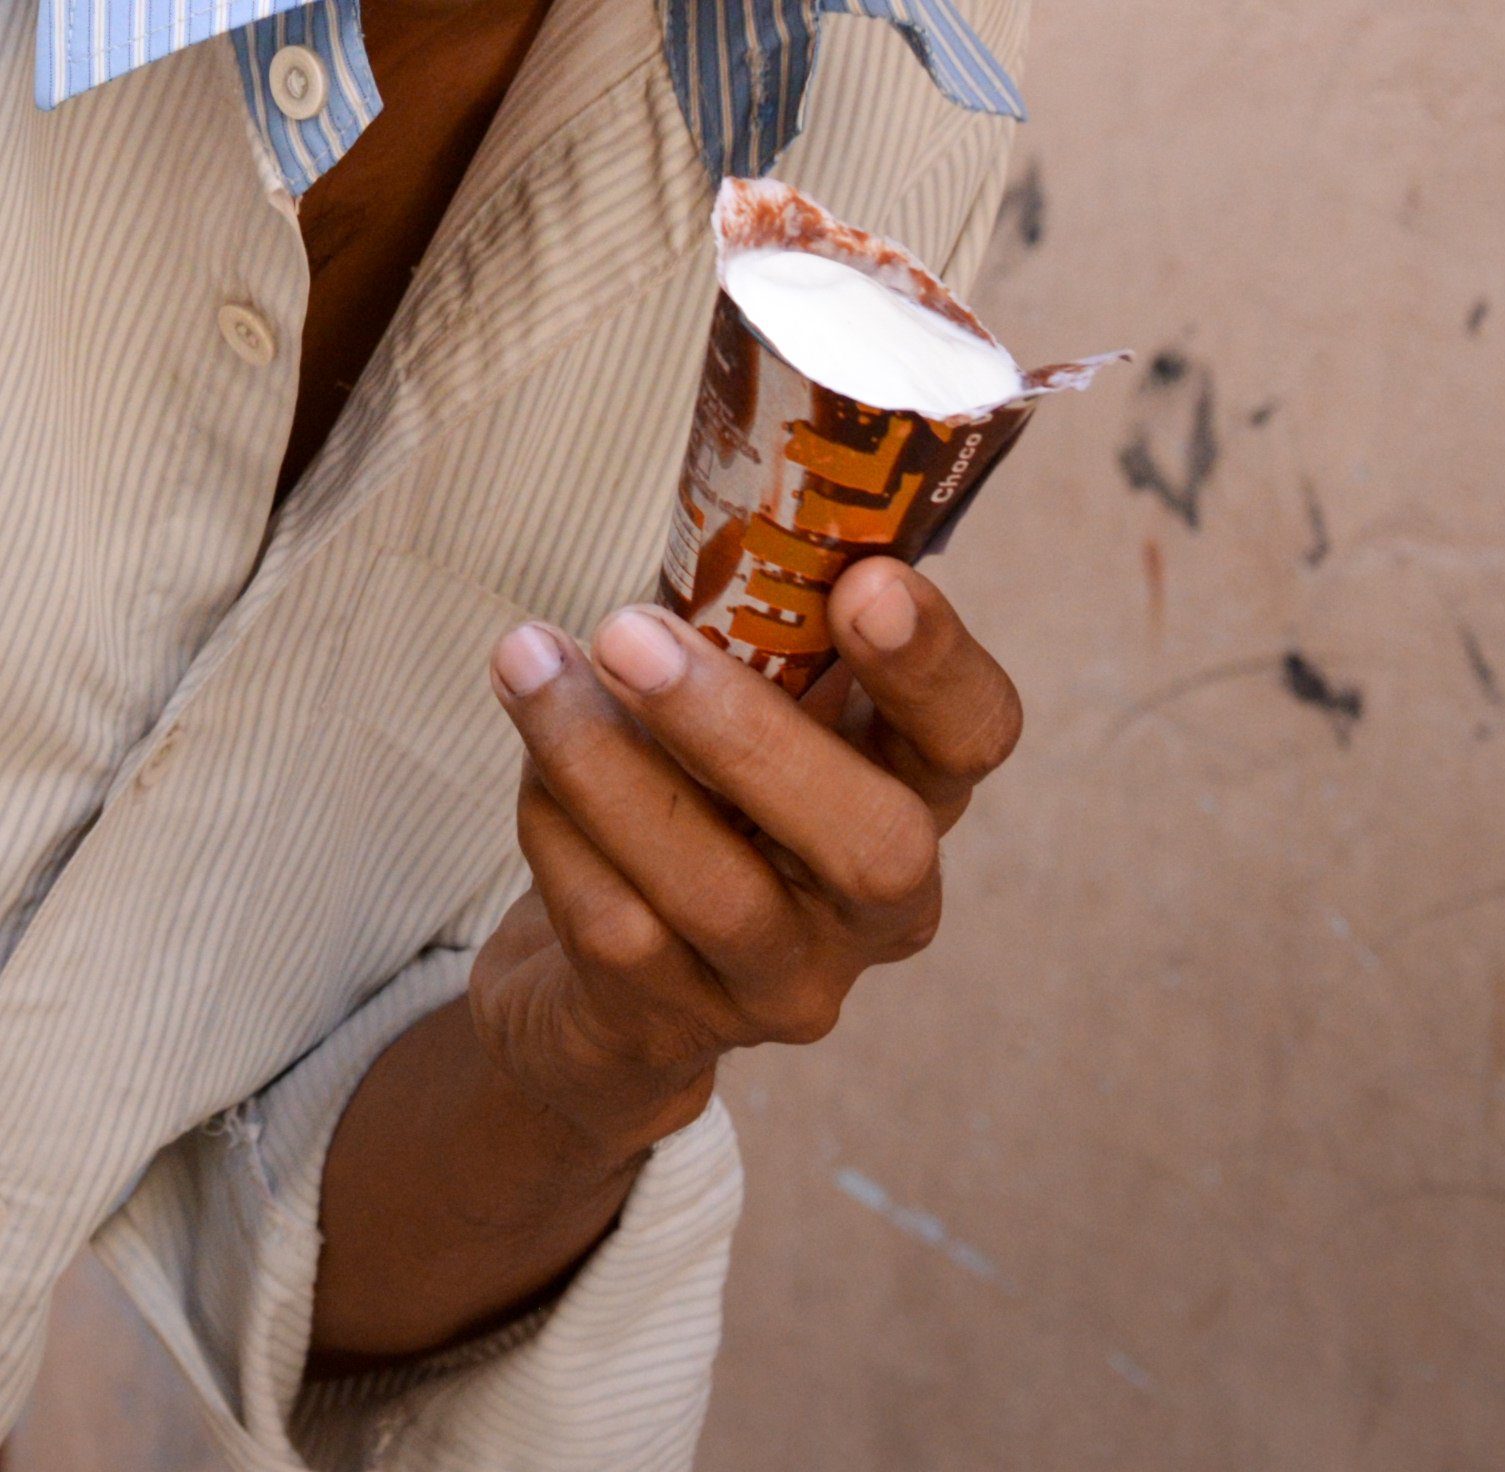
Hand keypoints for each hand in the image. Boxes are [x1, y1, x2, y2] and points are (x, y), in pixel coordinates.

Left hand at [464, 561, 1020, 1158]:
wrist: (601, 987)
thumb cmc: (685, 785)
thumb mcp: (736, 694)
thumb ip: (751, 614)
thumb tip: (727, 474)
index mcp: (910, 786)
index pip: (976, 735)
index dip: (936, 666)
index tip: (869, 582)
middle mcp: (878, 903)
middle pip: (871, 844)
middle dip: (746, 732)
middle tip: (629, 632)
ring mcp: (787, 982)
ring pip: (719, 894)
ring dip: (608, 768)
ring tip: (528, 661)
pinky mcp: (679, 1030)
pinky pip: (617, 932)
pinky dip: (556, 832)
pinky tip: (530, 768)